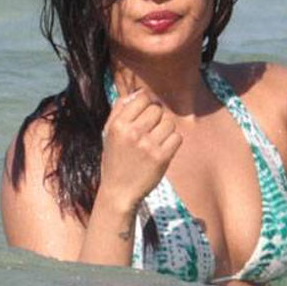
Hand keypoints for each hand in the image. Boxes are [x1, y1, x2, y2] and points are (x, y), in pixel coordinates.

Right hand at [98, 89, 182, 211]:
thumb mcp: (109, 133)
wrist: (119, 191)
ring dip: (165, 130)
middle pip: (157, 109)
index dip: (146, 105)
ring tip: (156, 140)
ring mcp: (148, 146)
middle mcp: (133, 133)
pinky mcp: (162, 158)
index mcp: (118, 125)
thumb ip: (120, 110)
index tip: (144, 116)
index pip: (143, 98)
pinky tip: (162, 149)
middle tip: (149, 131)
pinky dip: (172, 142)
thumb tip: (138, 93)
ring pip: (169, 122)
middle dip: (156, 118)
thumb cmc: (115, 159)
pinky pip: (177, 137)